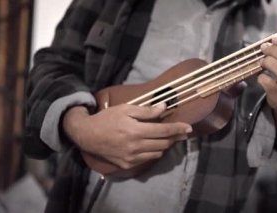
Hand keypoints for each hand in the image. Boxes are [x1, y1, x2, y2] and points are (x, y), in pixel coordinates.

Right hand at [63, 103, 191, 169]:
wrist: (87, 135)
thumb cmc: (107, 118)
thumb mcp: (125, 109)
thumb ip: (146, 110)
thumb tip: (164, 107)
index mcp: (135, 131)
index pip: (164, 131)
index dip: (178, 129)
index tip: (189, 127)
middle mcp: (135, 146)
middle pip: (163, 144)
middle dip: (175, 137)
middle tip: (182, 132)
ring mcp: (131, 158)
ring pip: (158, 153)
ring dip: (166, 145)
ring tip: (169, 137)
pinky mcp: (127, 164)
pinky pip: (148, 159)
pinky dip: (154, 152)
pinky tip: (154, 145)